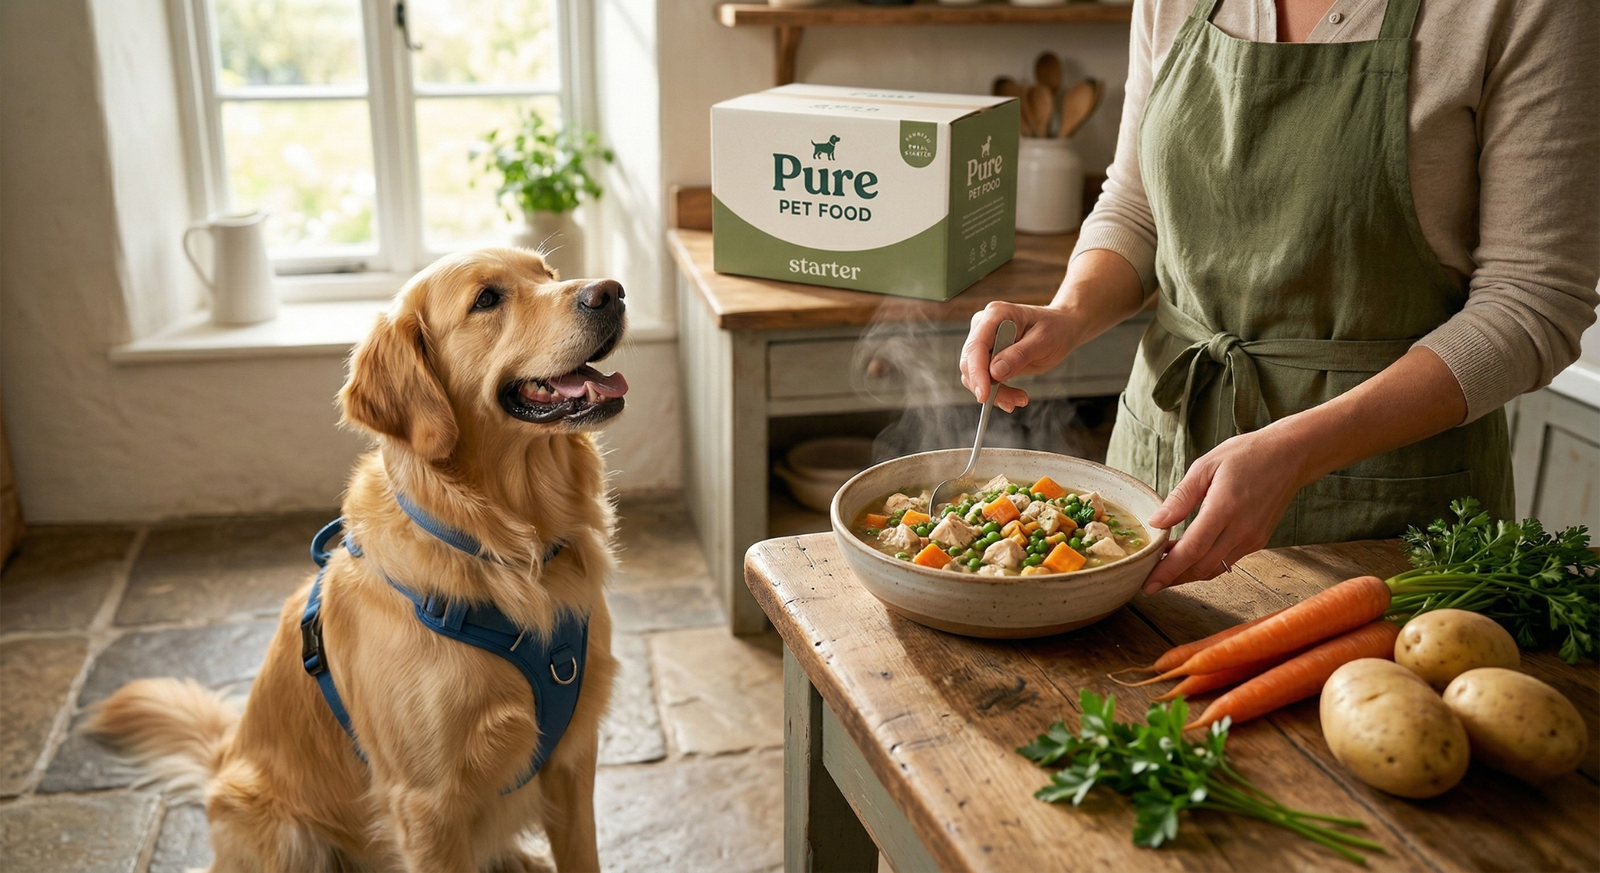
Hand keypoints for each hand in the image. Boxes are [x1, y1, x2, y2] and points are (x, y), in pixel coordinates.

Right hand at [959, 302, 1076, 412]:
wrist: (1062, 329)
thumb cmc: (1055, 329)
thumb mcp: (1043, 341)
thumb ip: (1019, 355)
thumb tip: (994, 372)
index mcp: (996, 314)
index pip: (976, 345)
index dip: (977, 372)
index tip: (984, 395)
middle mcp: (984, 326)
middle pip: (971, 362)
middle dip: (987, 386)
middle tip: (1012, 402)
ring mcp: (984, 341)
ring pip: (974, 374)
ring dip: (993, 392)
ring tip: (1019, 399)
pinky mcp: (988, 356)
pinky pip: (983, 378)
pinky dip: (996, 391)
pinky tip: (1015, 396)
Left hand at [1141, 426, 1312, 593]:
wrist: (1290, 456)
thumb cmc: (1246, 455)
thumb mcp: (1205, 467)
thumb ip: (1180, 498)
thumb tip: (1156, 522)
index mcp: (1224, 508)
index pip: (1192, 549)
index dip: (1168, 570)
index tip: (1149, 584)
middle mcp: (1241, 530)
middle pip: (1201, 567)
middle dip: (1173, 578)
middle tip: (1148, 580)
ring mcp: (1252, 538)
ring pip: (1214, 569)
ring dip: (1188, 574)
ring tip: (1163, 570)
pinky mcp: (1258, 541)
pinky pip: (1226, 561)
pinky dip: (1205, 564)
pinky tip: (1188, 556)